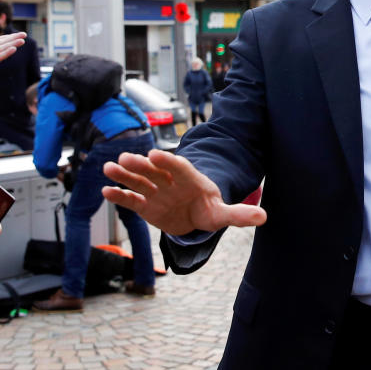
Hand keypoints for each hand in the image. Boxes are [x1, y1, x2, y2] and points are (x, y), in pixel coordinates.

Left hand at [0, 12, 25, 75]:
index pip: (0, 39)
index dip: (9, 36)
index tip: (18, 34)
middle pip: (4, 43)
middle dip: (14, 39)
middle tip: (24, 36)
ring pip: (3, 49)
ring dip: (13, 45)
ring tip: (22, 41)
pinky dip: (6, 53)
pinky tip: (13, 49)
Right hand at [102, 149, 266, 235]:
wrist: (196, 214)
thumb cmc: (210, 209)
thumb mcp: (224, 214)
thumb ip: (239, 214)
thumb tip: (263, 217)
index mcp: (190, 180)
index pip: (179, 167)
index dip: (168, 161)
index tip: (155, 154)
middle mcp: (170, 182)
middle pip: (154, 171)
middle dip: (141, 165)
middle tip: (125, 158)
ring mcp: (156, 192)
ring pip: (138, 181)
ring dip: (124, 175)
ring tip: (109, 168)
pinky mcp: (145, 205)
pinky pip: (131, 199)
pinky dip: (120, 196)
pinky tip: (106, 191)